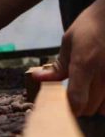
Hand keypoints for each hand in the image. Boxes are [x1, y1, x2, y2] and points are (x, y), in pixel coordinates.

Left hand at [33, 0, 104, 115]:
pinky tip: (97, 93)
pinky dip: (104, 102)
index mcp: (84, 63)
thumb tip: (37, 79)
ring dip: (92, 107)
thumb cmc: (90, 26)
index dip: (67, 109)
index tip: (59, 108)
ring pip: (103, 109)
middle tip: (69, 100)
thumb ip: (57, 66)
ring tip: (85, 95)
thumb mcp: (69, 41)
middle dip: (77, 108)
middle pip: (89, 108)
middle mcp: (103, 73)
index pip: (76, 99)